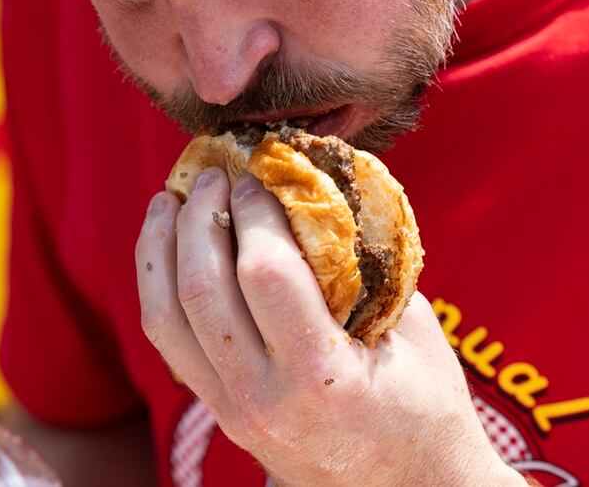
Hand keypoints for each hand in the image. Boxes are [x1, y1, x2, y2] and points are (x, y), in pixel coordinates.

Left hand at [136, 168, 525, 485]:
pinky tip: (168, 252)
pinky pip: (170, 344)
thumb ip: (365, 263)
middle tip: (216, 173)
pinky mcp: (220, 417)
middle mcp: (264, 400)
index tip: (261, 173)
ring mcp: (233, 414)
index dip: (256, 211)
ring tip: (171, 201)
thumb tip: (323, 193)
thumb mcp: (413, 329)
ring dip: (161, 249)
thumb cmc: (428, 408)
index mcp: (323, 377)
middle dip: (202, 217)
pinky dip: (160, 288)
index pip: (265, 274)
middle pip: (202, 290)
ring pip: (166, 318)